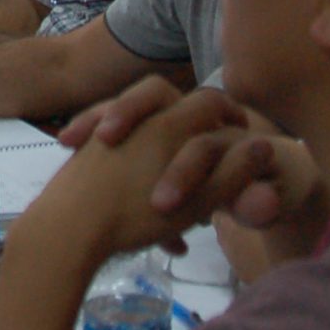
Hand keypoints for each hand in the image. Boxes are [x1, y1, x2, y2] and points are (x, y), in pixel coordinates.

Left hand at [17, 87, 258, 259]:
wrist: (65, 232)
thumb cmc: (135, 216)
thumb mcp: (195, 201)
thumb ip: (233, 175)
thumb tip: (264, 148)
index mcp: (168, 126)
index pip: (208, 101)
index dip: (231, 111)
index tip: (241, 126)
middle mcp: (138, 122)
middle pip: (164, 97)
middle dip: (187, 113)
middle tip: (204, 131)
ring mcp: (106, 136)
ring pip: (139, 126)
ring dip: (159, 148)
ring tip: (172, 181)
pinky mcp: (85, 157)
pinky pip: (116, 151)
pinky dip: (132, 168)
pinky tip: (146, 219)